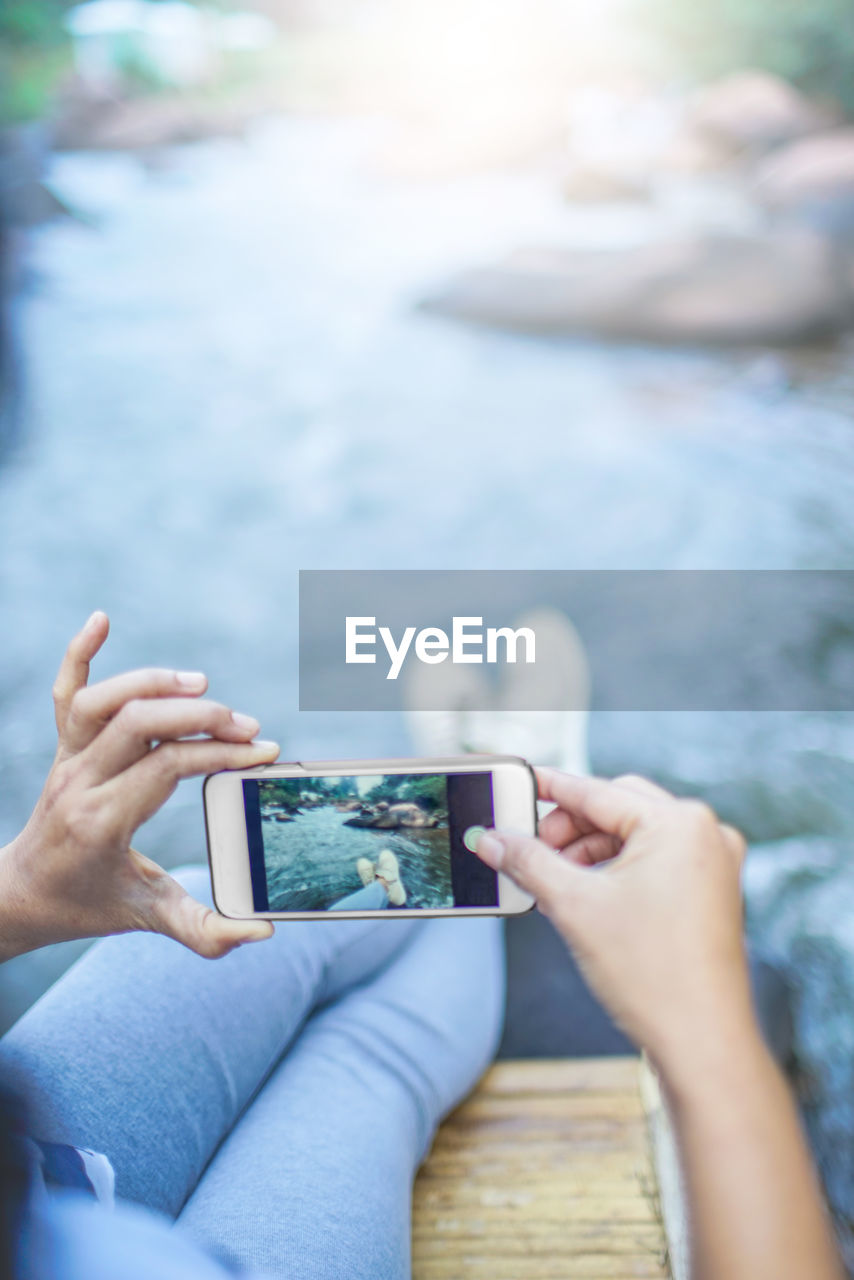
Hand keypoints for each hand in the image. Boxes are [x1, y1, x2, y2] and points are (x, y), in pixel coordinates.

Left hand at [0, 612, 278, 960]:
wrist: (23, 894)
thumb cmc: (88, 905)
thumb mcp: (145, 918)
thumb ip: (204, 932)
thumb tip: (261, 932)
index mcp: (102, 821)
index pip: (168, 766)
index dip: (222, 754)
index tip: (264, 754)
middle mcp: (79, 781)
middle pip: (139, 723)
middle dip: (201, 717)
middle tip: (247, 726)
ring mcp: (66, 759)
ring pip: (104, 700)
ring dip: (156, 683)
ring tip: (203, 686)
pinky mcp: (63, 746)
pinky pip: (66, 691)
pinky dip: (80, 653)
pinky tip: (101, 620)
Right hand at [476, 768, 752, 1075]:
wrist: (702, 1042)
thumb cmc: (655, 977)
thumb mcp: (575, 907)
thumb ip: (528, 862)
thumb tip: (494, 839)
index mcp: (679, 824)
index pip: (597, 792)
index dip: (549, 790)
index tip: (518, 786)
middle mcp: (704, 834)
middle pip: (617, 808)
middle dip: (569, 828)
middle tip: (529, 848)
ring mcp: (713, 863)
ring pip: (634, 835)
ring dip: (590, 850)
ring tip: (554, 880)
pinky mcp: (711, 891)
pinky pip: (654, 860)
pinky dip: (616, 869)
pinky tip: (585, 894)